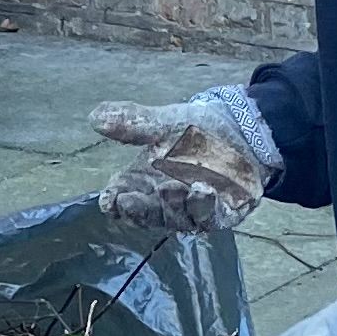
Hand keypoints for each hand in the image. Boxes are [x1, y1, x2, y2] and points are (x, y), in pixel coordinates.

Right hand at [92, 87, 278, 236]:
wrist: (241, 129)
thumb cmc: (195, 129)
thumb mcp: (162, 123)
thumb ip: (132, 123)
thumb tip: (95, 116)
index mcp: (142, 183)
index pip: (120, 200)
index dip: (114, 202)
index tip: (110, 199)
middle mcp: (165, 202)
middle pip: (147, 215)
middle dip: (139, 209)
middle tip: (130, 199)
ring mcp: (193, 211)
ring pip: (178, 219)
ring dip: (172, 206)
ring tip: (169, 187)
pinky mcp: (222, 213)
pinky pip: (212, 216)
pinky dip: (205, 207)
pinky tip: (202, 190)